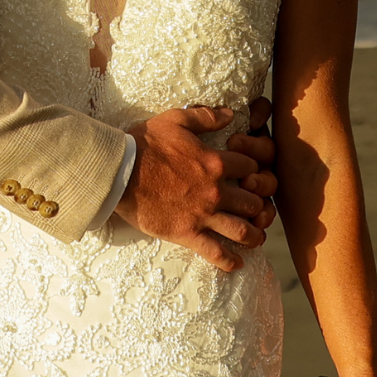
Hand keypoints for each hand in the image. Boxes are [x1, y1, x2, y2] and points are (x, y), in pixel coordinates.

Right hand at [118, 105, 276, 271]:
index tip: (249, 174)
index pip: (251, 167)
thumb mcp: (175, 120)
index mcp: (215, 162)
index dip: (254, 169)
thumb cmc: (143, 144)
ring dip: (254, 235)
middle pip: (254, 202)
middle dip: (258, 204)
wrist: (118, 172)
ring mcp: (202, 215)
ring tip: (256, 237)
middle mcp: (215, 191)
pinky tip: (237, 263)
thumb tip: (228, 113)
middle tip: (256, 208)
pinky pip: (215, 252)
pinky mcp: (187, 234)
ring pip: (242, 230)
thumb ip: (205, 117)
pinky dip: (230, 260)